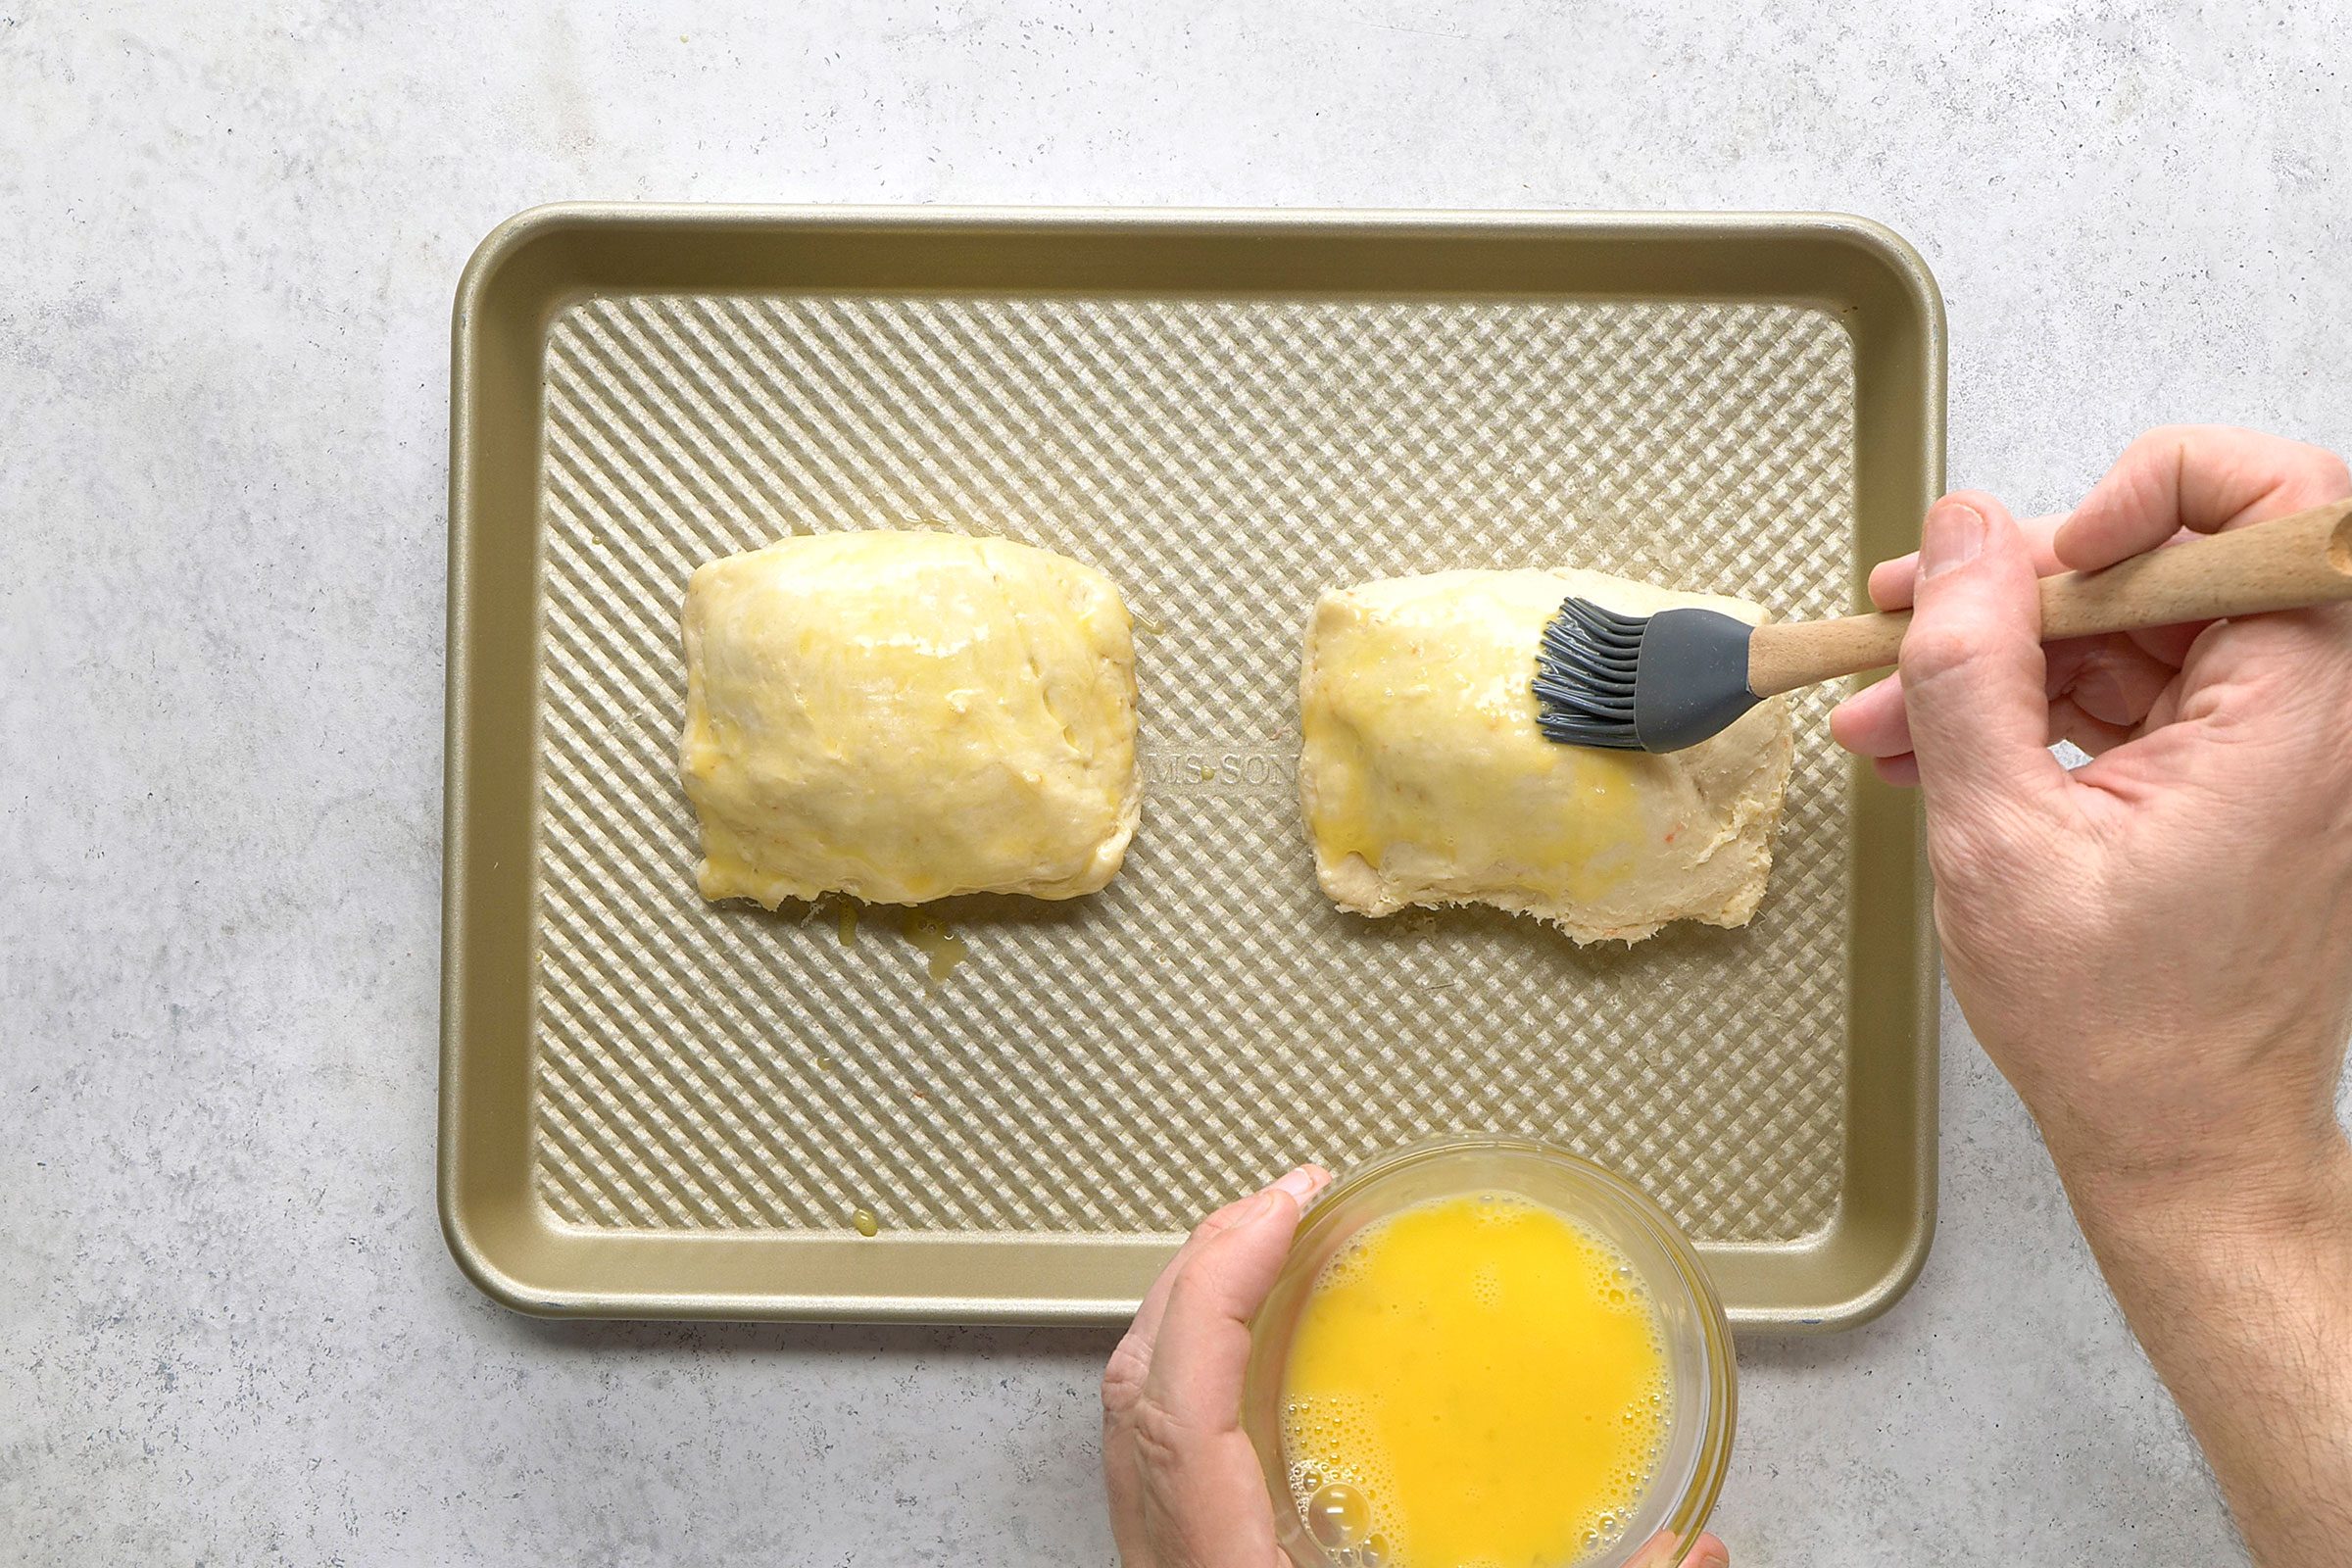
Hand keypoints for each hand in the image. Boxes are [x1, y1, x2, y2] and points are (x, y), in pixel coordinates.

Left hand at [1100, 1166, 1731, 1567]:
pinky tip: (1247, 1379)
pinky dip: (1186, 1388)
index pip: (1181, 1401)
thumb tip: (1702, 1551)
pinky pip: (1147, 1467)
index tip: (1287, 1201)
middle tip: (1289, 1201)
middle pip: (1136, 1388)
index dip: (1224, 1280)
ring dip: (1185, 1322)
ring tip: (1262, 1261)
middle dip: (1204, 1267)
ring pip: (1126, 1425)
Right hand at [1830, 425, 2351, 1217]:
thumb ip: (1968, 669)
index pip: (2280, 506)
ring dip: (1997, 663)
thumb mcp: (2000, 834)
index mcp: (2296, 713)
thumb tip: (1957, 541)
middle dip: (2020, 590)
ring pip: (2130, 635)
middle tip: (1907, 616)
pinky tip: (1930, 751)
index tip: (2050, 553)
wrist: (2180, 1149)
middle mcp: (2307, 716)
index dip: (2157, 491)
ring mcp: (2267, 751)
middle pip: (2171, 567)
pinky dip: (2025, 714)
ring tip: (1885, 712)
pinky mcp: (2226, 785)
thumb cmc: (2124, 1034)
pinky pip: (2123, 701)